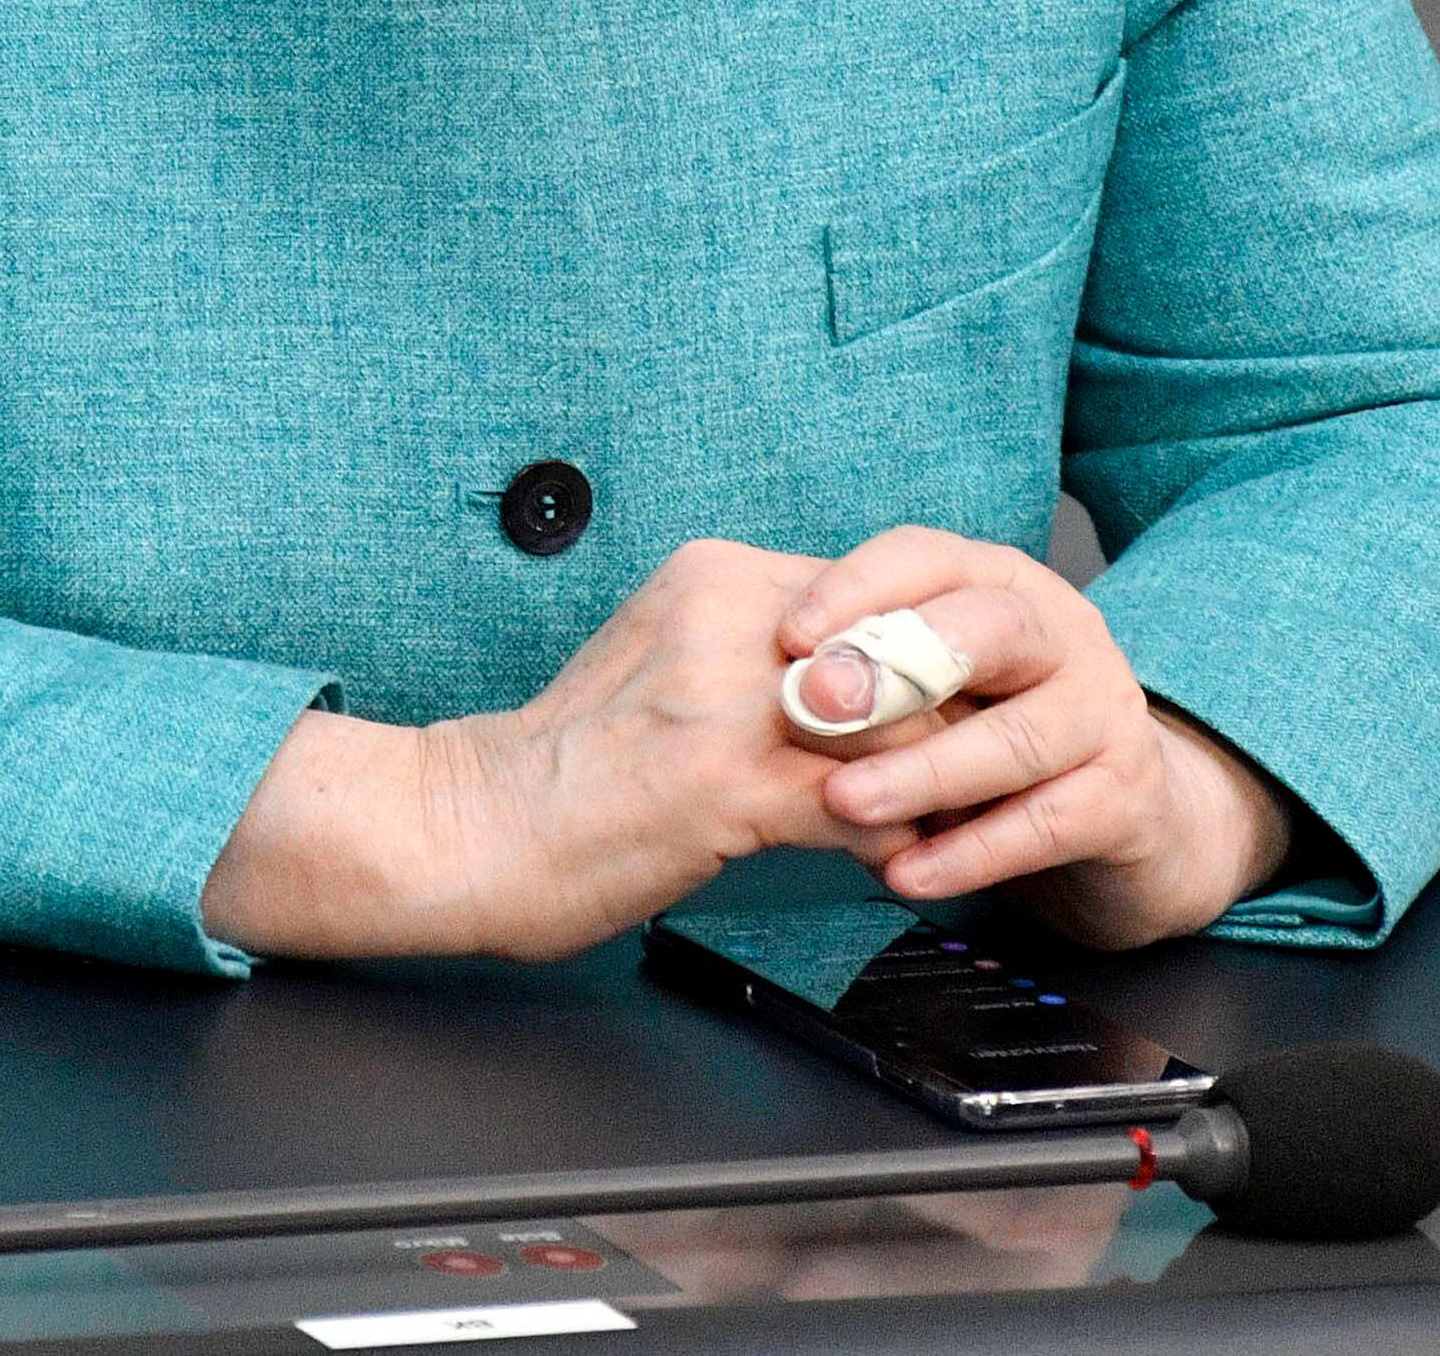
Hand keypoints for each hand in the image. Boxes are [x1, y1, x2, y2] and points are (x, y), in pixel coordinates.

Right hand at [204, 539, 891, 961]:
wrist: (476, 825)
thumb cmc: (574, 759)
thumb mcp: (667, 651)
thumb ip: (759, 642)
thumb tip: (869, 665)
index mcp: (713, 576)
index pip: (871, 596)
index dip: (917, 661)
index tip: (942, 709)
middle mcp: (729, 620)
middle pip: (899, 651)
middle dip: (944, 720)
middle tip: (962, 774)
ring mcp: (730, 702)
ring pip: (899, 726)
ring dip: (931, 786)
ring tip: (937, 823)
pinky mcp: (730, 786)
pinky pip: (865, 807)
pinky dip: (893, 842)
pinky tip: (887, 863)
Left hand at [779, 528, 1293, 948]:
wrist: (1121, 810)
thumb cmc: (992, 730)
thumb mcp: (930, 685)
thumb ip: (865, 670)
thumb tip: (768, 675)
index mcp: (1000, 583)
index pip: (928, 558)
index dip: (856, 591)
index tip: (788, 638)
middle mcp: (1063, 634)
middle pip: (990, 629)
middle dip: (896, 667)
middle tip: (815, 707)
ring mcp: (1104, 714)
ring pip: (1016, 738)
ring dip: (922, 772)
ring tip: (845, 803)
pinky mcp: (1125, 799)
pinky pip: (1045, 825)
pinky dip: (970, 853)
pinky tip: (906, 873)